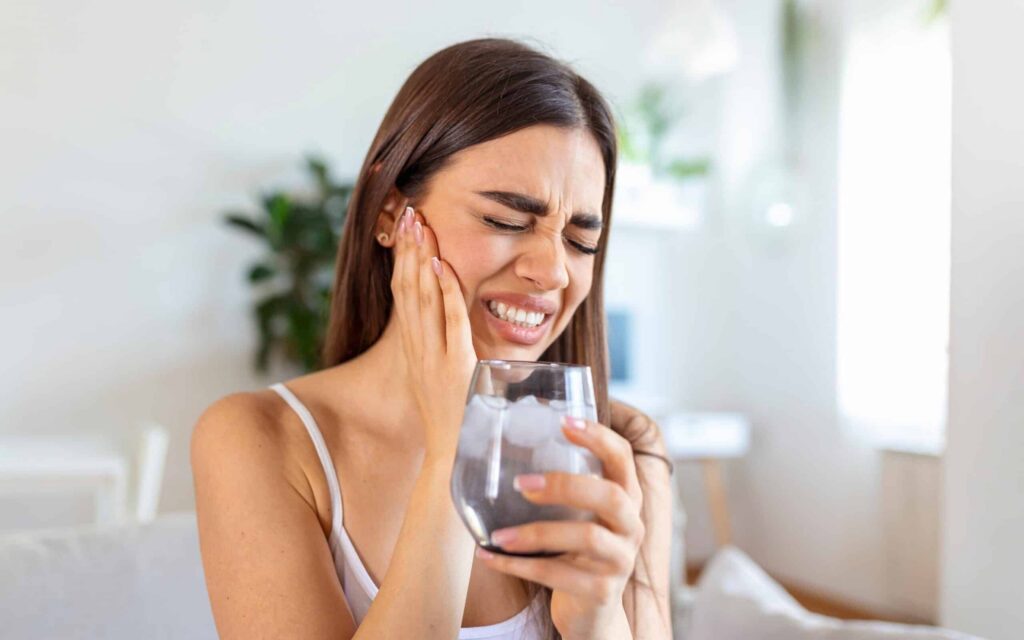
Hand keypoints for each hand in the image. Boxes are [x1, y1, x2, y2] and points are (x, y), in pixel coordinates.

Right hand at [390, 206, 476, 459]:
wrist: (451, 458)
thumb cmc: (454, 420)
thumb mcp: (442, 378)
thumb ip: (446, 351)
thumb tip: (457, 326)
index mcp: (414, 350)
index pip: (403, 296)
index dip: (402, 260)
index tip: (403, 229)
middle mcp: (417, 350)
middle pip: (407, 290)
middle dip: (408, 250)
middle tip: (407, 212)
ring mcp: (434, 358)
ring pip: (422, 300)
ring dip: (422, 261)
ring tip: (419, 226)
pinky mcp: (454, 367)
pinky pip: (449, 323)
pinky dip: (446, 293)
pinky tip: (444, 267)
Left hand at [474, 415, 644, 638]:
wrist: (590, 611)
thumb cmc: (576, 551)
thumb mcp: (578, 516)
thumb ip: (563, 487)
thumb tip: (507, 444)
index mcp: (626, 498)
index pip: (623, 458)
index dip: (599, 437)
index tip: (564, 421)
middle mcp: (631, 526)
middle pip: (612, 496)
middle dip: (565, 484)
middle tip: (522, 484)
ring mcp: (620, 560)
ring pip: (587, 537)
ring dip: (536, 533)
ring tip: (499, 535)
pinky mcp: (602, 591)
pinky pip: (559, 575)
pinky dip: (519, 566)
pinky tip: (490, 557)